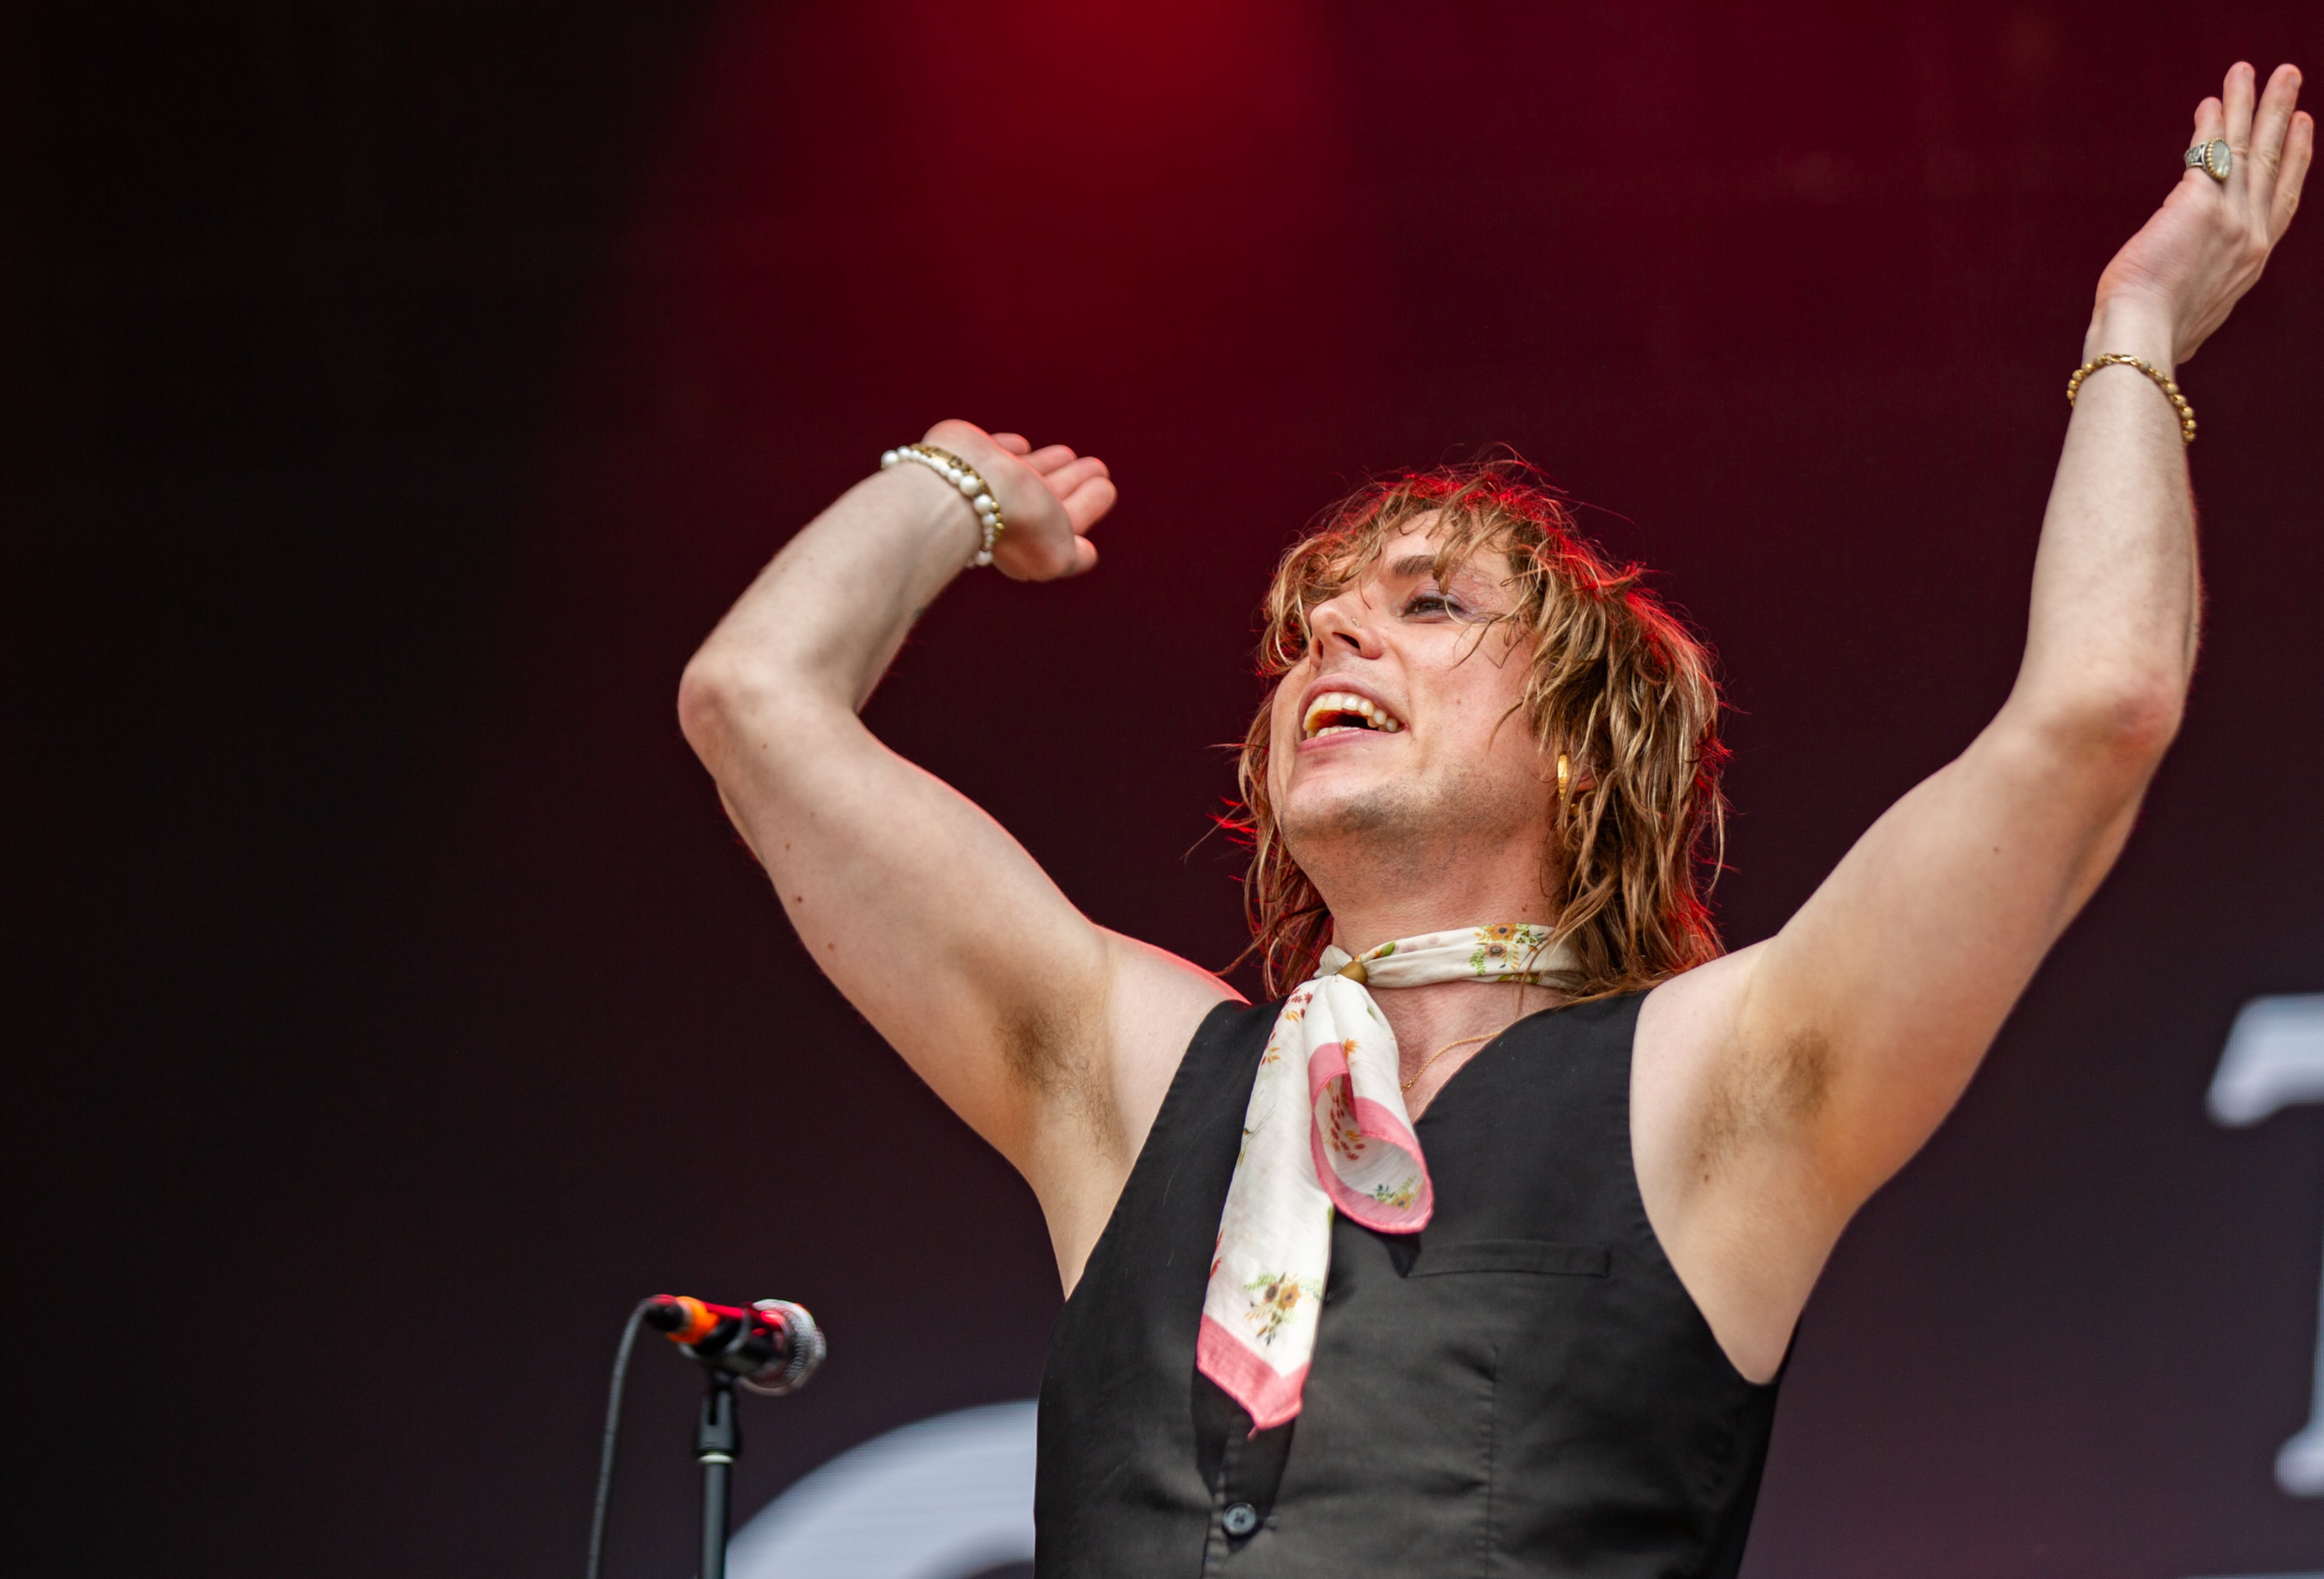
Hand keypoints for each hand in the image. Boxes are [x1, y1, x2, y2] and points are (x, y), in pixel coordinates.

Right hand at [918, 419, 1118, 581]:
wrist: (967, 486)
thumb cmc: (1016, 522)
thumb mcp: (1057, 555)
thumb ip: (1076, 558)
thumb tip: (1088, 554)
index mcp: (1032, 535)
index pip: (1069, 519)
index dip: (1090, 503)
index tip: (1107, 486)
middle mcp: (1007, 511)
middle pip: (1049, 495)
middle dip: (1074, 481)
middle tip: (1097, 467)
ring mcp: (985, 481)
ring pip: (1026, 471)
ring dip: (1049, 463)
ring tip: (1069, 453)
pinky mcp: (966, 453)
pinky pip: (995, 448)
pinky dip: (1009, 446)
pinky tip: (1020, 446)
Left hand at [2090, 62, 2311, 364]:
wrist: (2142, 338)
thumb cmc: (2151, 334)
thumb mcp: (2191, 314)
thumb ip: (2199, 292)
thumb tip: (2179, 298)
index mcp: (2250, 263)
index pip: (2282, 200)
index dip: (2294, 160)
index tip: (2302, 128)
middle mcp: (2250, 237)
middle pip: (2272, 164)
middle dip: (2281, 117)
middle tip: (2289, 79)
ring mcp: (2230, 220)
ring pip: (2247, 149)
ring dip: (2252, 105)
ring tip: (2254, 72)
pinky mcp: (2199, 206)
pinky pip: (2207, 153)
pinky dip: (2210, 125)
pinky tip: (2212, 101)